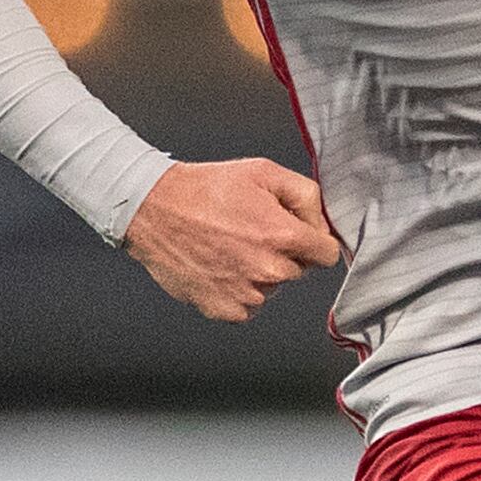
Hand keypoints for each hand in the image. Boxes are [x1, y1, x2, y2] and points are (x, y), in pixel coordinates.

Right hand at [125, 157, 343, 320]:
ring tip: (230, 246)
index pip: (328, 254)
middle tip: (252, 232)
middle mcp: (268, 270)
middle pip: (299, 270)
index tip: (297, 234)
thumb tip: (320, 226)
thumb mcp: (264, 172)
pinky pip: (248, 305)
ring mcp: (245, 293)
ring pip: (272, 287)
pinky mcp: (223, 308)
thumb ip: (306, 197)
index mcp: (283, 237)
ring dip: (260, 273)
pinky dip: (239, 290)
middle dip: (284, 253)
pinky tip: (220, 265)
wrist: (152, 208)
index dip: (314, 241)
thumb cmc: (205, 188)